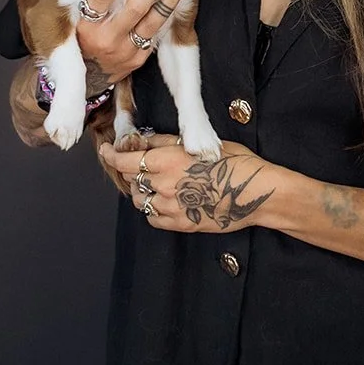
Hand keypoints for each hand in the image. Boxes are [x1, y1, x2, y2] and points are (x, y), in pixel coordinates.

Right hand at [76, 0, 190, 81]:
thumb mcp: (70, 19)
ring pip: (153, 21)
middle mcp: (107, 39)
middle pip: (135, 7)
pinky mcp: (139, 58)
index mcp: (86, 26)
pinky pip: (156, 33)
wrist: (87, 78)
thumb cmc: (78, 39)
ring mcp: (125, 51)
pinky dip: (168, 13)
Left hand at [98, 136, 277, 231]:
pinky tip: (164, 201)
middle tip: (137, 163)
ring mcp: (171, 207)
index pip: (125, 160)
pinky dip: (152, 208)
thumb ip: (168, 143)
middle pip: (130, 179)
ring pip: (139, 200)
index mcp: (167, 161)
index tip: (106, 150)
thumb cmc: (235, 163)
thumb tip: (146, 140)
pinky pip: (153, 218)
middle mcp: (164, 185)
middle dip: (130, 170)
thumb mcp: (201, 144)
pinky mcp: (180, 224)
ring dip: (140, 190)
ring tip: (154, 182)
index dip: (111, 155)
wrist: (256, 192)